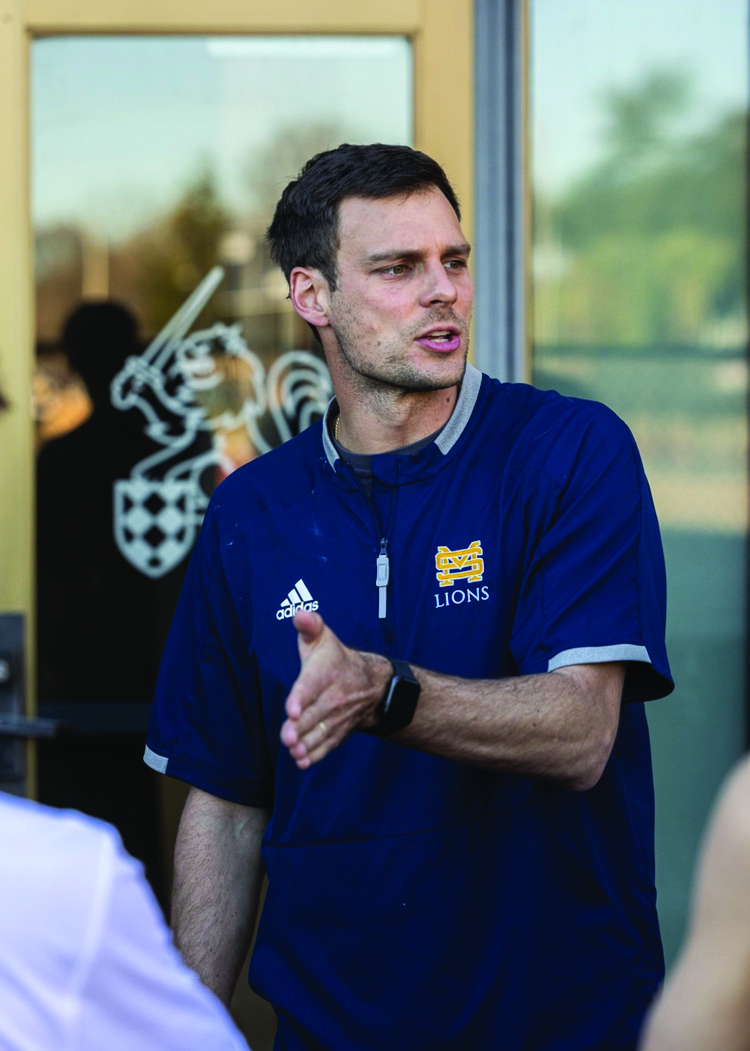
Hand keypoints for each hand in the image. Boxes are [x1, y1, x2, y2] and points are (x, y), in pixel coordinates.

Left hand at [280, 611, 390, 768]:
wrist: (371, 685)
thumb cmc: (337, 660)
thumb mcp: (324, 638)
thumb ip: (309, 625)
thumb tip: (300, 614)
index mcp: (325, 673)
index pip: (311, 685)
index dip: (300, 697)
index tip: (291, 708)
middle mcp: (333, 697)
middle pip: (313, 714)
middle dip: (299, 727)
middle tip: (287, 736)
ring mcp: (336, 717)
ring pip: (319, 732)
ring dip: (306, 743)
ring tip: (293, 751)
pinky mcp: (337, 732)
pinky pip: (327, 745)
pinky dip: (315, 755)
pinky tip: (302, 761)